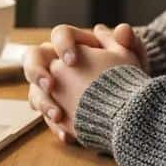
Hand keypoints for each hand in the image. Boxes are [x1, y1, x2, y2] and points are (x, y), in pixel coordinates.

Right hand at [23, 23, 145, 142]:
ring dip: (43, 103)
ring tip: (58, 115)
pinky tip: (67, 134)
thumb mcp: (132, 60)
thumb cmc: (127, 76)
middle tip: (49, 85)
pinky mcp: (55, 109)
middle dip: (37, 71)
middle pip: (33, 58)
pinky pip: (45, 117)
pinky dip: (55, 126)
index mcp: (76, 44)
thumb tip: (123, 30)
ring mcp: (53, 88)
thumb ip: (130, 43)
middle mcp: (58, 63)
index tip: (72, 60)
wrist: (129, 106)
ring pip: (35, 91)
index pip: (60, 34)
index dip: (62, 45)